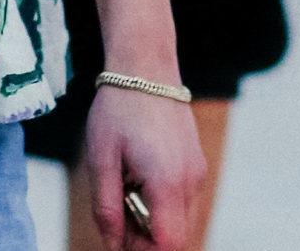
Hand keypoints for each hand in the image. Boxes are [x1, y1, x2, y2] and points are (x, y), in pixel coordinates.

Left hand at [84, 84, 204, 250]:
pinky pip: (183, 201)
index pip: (168, 244)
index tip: (120, 243)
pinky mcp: (196, 163)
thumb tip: (111, 244)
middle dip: (146, 241)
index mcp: (168, 183)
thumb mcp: (102, 159)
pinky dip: (162, 205)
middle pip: (177, 237)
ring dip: (154, 223)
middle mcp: (191, 181)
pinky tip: (137, 182)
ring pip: (181, 221)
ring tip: (124, 196)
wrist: (145, 66)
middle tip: (116, 221)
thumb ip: (107, 207)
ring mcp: (197, 172)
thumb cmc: (119, 109)